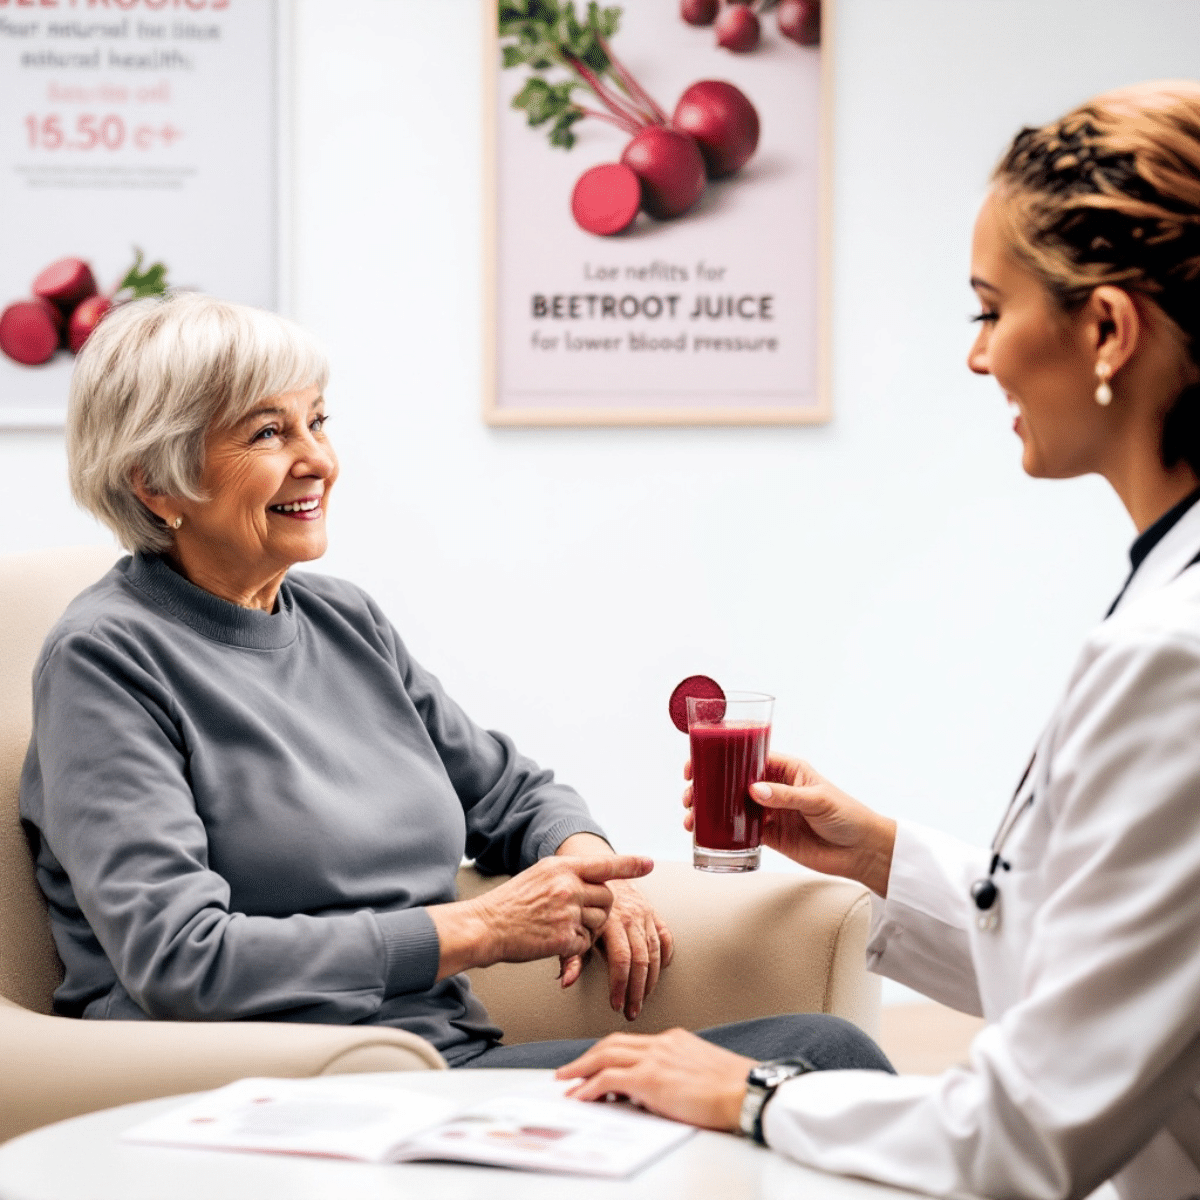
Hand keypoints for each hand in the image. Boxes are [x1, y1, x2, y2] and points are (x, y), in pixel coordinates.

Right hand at [430, 854, 651, 979]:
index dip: (629, 864)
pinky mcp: (564, 938)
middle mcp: (568, 886)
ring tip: (560, 928)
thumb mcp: (538, 875)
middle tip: (579, 915)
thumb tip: (592, 876)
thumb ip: (566, 874)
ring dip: (588, 929)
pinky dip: (574, 948)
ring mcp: (567, 912)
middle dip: (601, 909)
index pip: (603, 863)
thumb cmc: (510, 902)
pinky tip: (553, 942)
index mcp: (561, 868)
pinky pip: (585, 944)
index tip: (649, 863)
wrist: (485, 926)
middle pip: (608, 898)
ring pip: (600, 923)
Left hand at [554, 834, 673, 1016]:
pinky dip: (667, 954)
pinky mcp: (653, 911)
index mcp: (609, 920)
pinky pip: (665, 935)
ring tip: (644, 999)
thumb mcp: (572, 926)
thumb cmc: (581, 901)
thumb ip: (570, 955)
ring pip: (655, 952)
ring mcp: (644, 913)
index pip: (621, 959)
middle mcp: (630, 916)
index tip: (617, 1005)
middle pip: (641, 960)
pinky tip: (663, 970)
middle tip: (632, 1011)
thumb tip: (565, 982)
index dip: (620, 986)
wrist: (597, 866)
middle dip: (638, 991)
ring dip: (652, 980)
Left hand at [556, 1029, 753, 1131]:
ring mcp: (655, 1058)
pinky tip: (579, 1097)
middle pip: (613, 1043)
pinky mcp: (650, 1078)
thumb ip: (678, 1072)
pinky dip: (589, 1087)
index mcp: (675, 1040)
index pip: (633, 1042)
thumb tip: (659, 1091)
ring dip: (581, 1069)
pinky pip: (608, 1080)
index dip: (610, 1053)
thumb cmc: (735, 1089)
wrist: (749, 1092)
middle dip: (587, 1056)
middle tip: (570, 1069)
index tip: (597, 1064)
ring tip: (566, 1081)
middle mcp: (662, 1043)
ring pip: (605, 1056)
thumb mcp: (702, 1071)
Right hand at [684, 753, 895, 895]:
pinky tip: (707, 833)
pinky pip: (741, 831)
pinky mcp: (771, 836)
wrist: (862, 852)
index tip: (698, 763)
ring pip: (733, 806)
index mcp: (787, 769)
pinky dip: (723, 831)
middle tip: (689, 794)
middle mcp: (775, 787)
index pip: (748, 757)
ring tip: (692, 818)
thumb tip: (754, 791)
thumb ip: (786, 796)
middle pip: (733, 781)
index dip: (721, 758)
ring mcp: (771, 811)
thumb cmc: (848, 816)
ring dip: (711, 810)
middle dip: (708, 785)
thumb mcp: (818, 800)